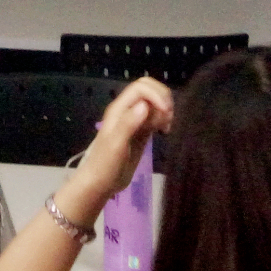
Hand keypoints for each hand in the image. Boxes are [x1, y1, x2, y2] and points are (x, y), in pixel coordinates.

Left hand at [69, 77, 174, 204]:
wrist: (101, 183)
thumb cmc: (106, 164)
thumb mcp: (116, 145)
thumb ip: (128, 124)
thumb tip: (144, 105)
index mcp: (119, 109)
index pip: (140, 88)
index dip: (156, 94)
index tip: (167, 112)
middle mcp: (127, 111)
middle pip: (148, 90)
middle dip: (162, 99)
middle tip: (168, 119)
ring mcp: (135, 121)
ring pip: (154, 103)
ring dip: (165, 110)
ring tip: (166, 128)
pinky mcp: (141, 132)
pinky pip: (155, 117)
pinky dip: (164, 119)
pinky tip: (165, 132)